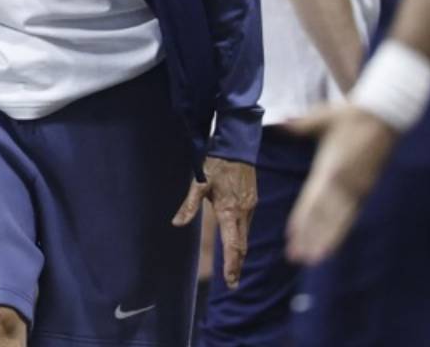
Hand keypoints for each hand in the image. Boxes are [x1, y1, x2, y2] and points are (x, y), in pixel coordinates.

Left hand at [173, 155, 256, 288]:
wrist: (237, 147)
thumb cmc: (216, 164)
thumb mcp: (199, 183)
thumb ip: (188, 205)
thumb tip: (176, 224)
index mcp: (230, 211)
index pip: (233, 245)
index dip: (232, 265)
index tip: (230, 281)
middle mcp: (244, 212)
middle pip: (242, 246)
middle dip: (237, 265)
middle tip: (232, 282)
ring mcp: (251, 207)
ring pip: (246, 236)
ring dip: (240, 252)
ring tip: (234, 267)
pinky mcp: (253, 201)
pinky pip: (247, 225)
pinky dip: (242, 237)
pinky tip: (237, 241)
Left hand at [284, 102, 398, 264]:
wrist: (385, 116)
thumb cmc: (350, 117)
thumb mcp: (322, 118)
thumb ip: (299, 125)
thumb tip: (279, 123)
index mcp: (331, 167)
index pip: (313, 199)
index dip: (302, 219)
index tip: (291, 236)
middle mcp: (344, 183)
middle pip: (325, 216)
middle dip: (311, 238)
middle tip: (298, 258)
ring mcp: (357, 189)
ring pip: (339, 220)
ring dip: (326, 240)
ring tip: (314, 259)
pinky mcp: (366, 190)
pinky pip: (352, 215)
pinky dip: (342, 231)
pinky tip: (333, 245)